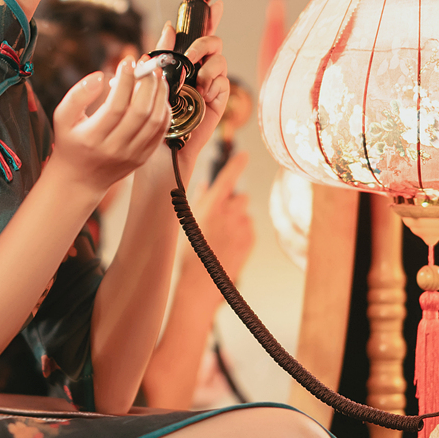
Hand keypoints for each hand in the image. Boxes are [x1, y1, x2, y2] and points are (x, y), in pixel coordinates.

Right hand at [49, 58, 170, 198]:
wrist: (80, 179)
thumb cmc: (70, 142)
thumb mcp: (62, 117)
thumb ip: (77, 95)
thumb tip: (100, 76)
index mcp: (93, 138)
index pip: (116, 105)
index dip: (125, 80)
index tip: (128, 61)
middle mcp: (115, 148)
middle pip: (141, 112)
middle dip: (147, 83)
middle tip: (146, 64)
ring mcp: (132, 155)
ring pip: (155, 121)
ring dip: (160, 94)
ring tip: (156, 75)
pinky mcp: (144, 157)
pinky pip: (161, 131)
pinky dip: (163, 110)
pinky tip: (158, 95)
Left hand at [148, 3, 229, 171]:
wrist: (159, 149)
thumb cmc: (151, 117)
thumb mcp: (151, 79)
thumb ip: (160, 53)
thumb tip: (168, 26)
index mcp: (182, 62)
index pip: (198, 35)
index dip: (209, 17)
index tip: (215, 2)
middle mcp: (198, 71)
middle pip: (213, 43)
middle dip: (204, 43)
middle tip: (191, 56)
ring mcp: (209, 86)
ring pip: (220, 60)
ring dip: (208, 65)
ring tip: (195, 81)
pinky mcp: (217, 102)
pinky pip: (225, 82)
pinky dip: (215, 83)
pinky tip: (204, 93)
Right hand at [184, 150, 254, 309]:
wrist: (201, 281)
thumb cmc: (188, 253)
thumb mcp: (187, 223)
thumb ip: (198, 201)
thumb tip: (203, 185)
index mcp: (212, 205)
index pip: (227, 177)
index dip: (236, 164)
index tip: (244, 155)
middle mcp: (229, 213)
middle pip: (241, 197)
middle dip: (234, 203)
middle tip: (222, 216)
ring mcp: (242, 227)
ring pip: (245, 214)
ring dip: (238, 219)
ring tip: (222, 236)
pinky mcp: (250, 240)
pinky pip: (249, 228)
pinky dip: (242, 233)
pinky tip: (228, 245)